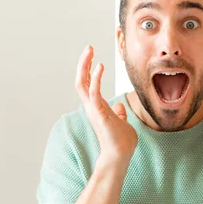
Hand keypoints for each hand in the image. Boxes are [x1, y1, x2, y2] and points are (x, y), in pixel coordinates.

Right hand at [75, 45, 137, 160]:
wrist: (120, 156)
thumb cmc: (120, 142)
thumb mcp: (121, 123)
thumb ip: (119, 114)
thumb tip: (120, 107)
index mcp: (97, 107)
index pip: (88, 84)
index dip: (88, 69)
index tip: (93, 56)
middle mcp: (91, 106)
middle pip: (81, 80)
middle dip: (83, 63)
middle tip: (89, 48)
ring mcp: (93, 109)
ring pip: (82, 83)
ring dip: (85, 66)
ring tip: (90, 51)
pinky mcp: (98, 112)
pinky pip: (93, 92)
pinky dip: (95, 78)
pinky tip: (100, 66)